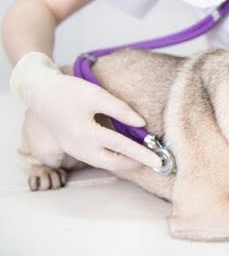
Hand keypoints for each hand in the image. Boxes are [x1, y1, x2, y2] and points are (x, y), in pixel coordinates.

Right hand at [10, 52, 162, 170]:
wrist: (42, 94)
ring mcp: (75, 151)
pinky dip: (113, 159)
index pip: (122, 147)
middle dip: (135, 164)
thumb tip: (141, 124)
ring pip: (105, 164)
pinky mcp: (73, 150)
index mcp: (86, 134)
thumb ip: (121, 110)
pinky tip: (124, 154)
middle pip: (114, 163)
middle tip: (155, 163)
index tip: (159, 161)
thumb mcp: (97, 95)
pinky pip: (97, 160)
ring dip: (124, 163)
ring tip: (143, 159)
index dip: (143, 154)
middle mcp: (80, 148)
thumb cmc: (70, 92)